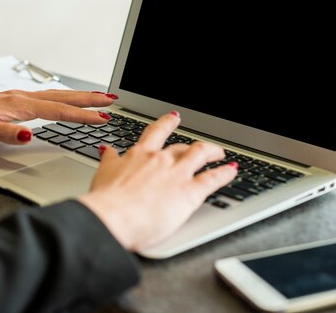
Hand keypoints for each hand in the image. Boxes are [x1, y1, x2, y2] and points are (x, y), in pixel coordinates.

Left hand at [0, 89, 115, 148]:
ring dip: (79, 96)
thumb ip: (4, 132)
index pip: (58, 110)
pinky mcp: (14, 103)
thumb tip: (28, 134)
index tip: (102, 117)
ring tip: (98, 98)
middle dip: (89, 98)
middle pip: (62, 96)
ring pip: (56, 96)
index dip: (81, 114)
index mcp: (18, 104)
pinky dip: (63, 98)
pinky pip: (47, 98)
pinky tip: (66, 102)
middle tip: (112, 100)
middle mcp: (21, 97)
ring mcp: (18, 98)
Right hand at [79, 111, 237, 251]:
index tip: (174, 118)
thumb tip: (107, 151)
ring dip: (213, 152)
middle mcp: (160, 159)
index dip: (167, 123)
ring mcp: (177, 173)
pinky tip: (232, 171)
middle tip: (201, 146)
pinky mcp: (189, 192)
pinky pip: (213, 178)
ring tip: (220, 154)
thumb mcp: (103, 174)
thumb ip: (110, 161)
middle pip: (182, 146)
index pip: (156, 132)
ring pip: (201, 154)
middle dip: (193, 145)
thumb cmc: (106, 202)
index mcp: (139, 155)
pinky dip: (225, 173)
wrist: (112, 216)